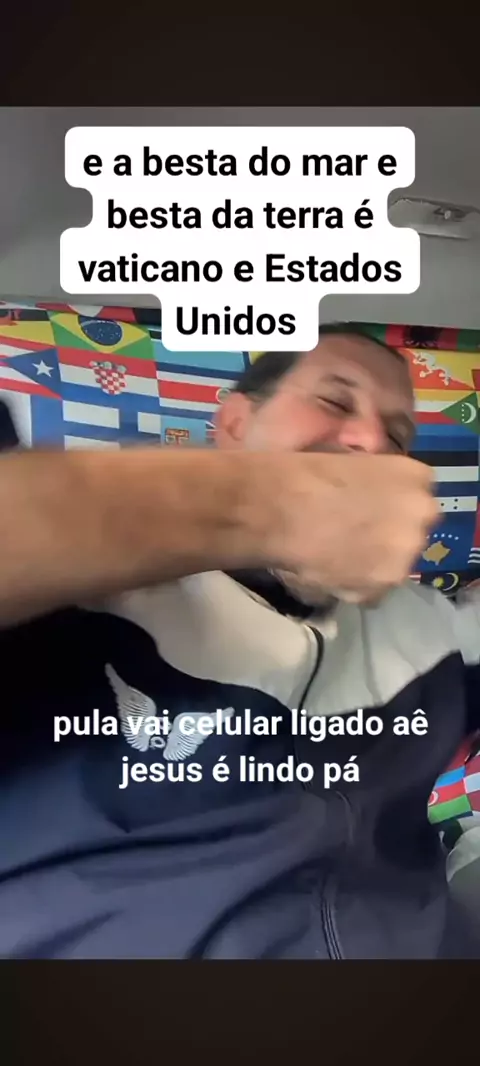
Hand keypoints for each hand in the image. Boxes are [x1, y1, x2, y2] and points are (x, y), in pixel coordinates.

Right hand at [263, 452, 438, 604]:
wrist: (279, 509)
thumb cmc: (307, 473)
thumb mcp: (354, 460)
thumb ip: (376, 480)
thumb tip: (371, 494)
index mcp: (417, 477)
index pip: (418, 493)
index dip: (393, 503)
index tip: (372, 506)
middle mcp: (422, 515)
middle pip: (414, 530)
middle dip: (391, 533)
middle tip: (356, 533)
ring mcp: (405, 554)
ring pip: (397, 562)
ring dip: (376, 562)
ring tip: (340, 557)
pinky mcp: (382, 587)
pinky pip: (375, 590)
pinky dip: (357, 585)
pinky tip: (331, 572)